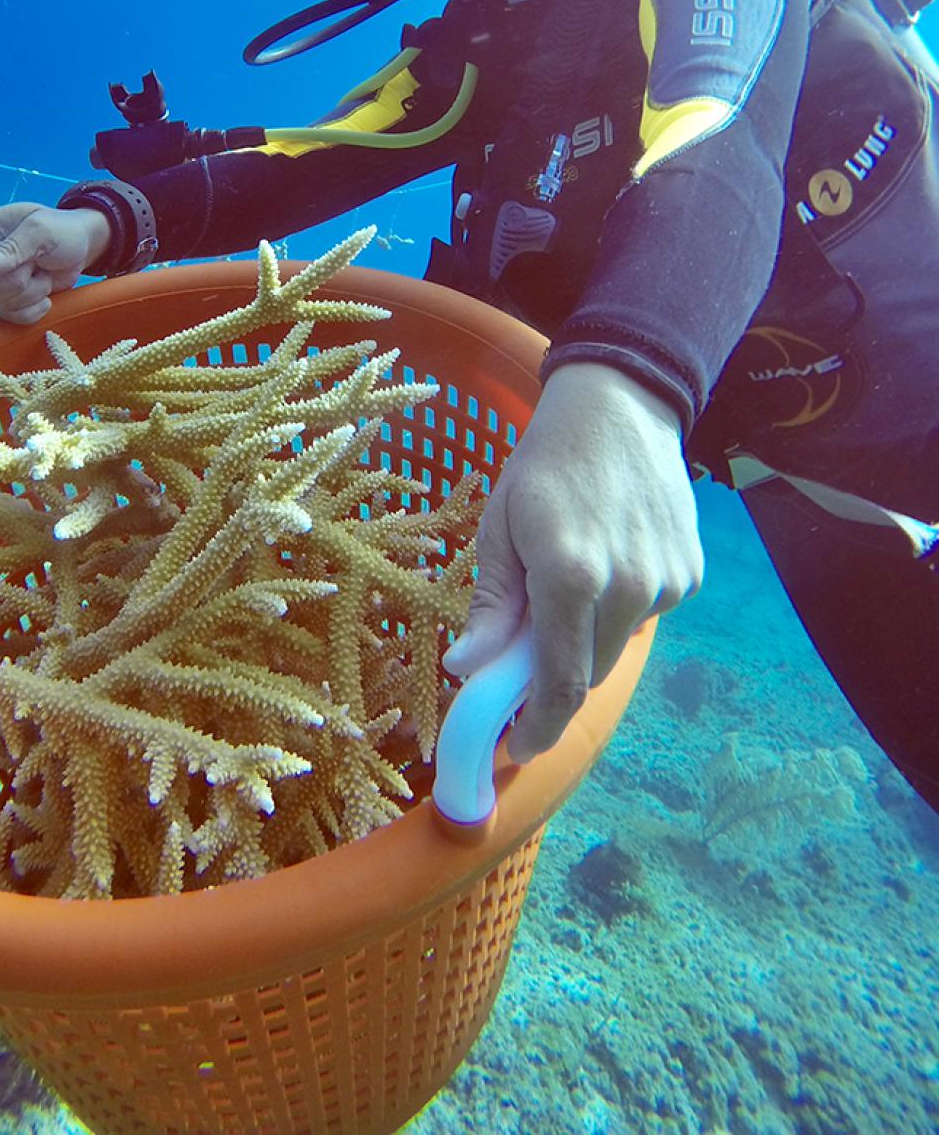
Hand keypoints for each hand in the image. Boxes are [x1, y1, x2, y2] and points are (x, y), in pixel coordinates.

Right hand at [0, 202, 112, 323]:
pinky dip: (37, 306)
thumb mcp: (40, 230)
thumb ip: (10, 247)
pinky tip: (47, 286)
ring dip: (30, 290)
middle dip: (10, 279)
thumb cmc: (60, 228)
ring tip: (43, 268)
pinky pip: (15, 317)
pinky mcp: (11, 303)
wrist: (84, 247)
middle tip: (34, 260)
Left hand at [442, 361, 703, 761]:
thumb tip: (468, 670)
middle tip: (520, 662)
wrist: (618, 409)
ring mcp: (667, 584)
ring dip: (585, 639)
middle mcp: (629, 588)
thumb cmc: (544, 465)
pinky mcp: (690, 576)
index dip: (536, 727)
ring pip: (616, 648)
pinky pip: (644, 616)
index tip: (513, 747)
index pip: (559, 684)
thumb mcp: (499, 527)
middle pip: (587, 674)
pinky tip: (605, 561)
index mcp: (572, 577)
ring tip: (565, 584)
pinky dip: (616, 610)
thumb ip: (492, 606)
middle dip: (551, 682)